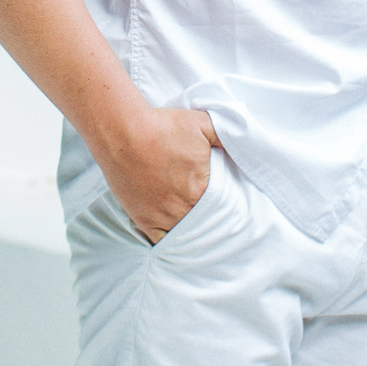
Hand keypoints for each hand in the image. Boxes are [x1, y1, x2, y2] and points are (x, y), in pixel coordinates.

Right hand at [98, 107, 220, 242]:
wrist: (123, 131)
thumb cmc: (162, 126)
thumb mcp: (202, 124)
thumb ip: (225, 137)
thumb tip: (243, 144)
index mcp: (202, 189)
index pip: (224, 208)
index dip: (227, 207)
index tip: (230, 206)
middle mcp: (183, 208)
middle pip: (205, 224)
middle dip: (211, 221)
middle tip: (216, 220)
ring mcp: (162, 216)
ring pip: (185, 235)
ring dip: (193, 232)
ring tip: (198, 228)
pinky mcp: (143, 219)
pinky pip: (160, 241)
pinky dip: (170, 240)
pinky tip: (176, 238)